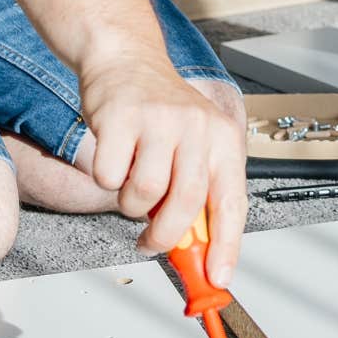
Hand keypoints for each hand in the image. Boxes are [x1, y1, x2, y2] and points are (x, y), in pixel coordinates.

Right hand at [78, 54, 247, 286]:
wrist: (127, 60)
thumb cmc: (163, 114)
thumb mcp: (195, 146)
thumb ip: (198, 193)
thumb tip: (197, 253)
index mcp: (223, 139)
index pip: (232, 202)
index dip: (226, 245)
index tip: (218, 278)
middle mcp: (198, 127)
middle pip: (186, 203)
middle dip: (166, 236)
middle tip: (151, 242)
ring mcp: (159, 120)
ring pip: (143, 194)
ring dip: (131, 203)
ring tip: (133, 180)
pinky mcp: (121, 118)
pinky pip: (108, 176)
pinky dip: (106, 178)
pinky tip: (115, 155)